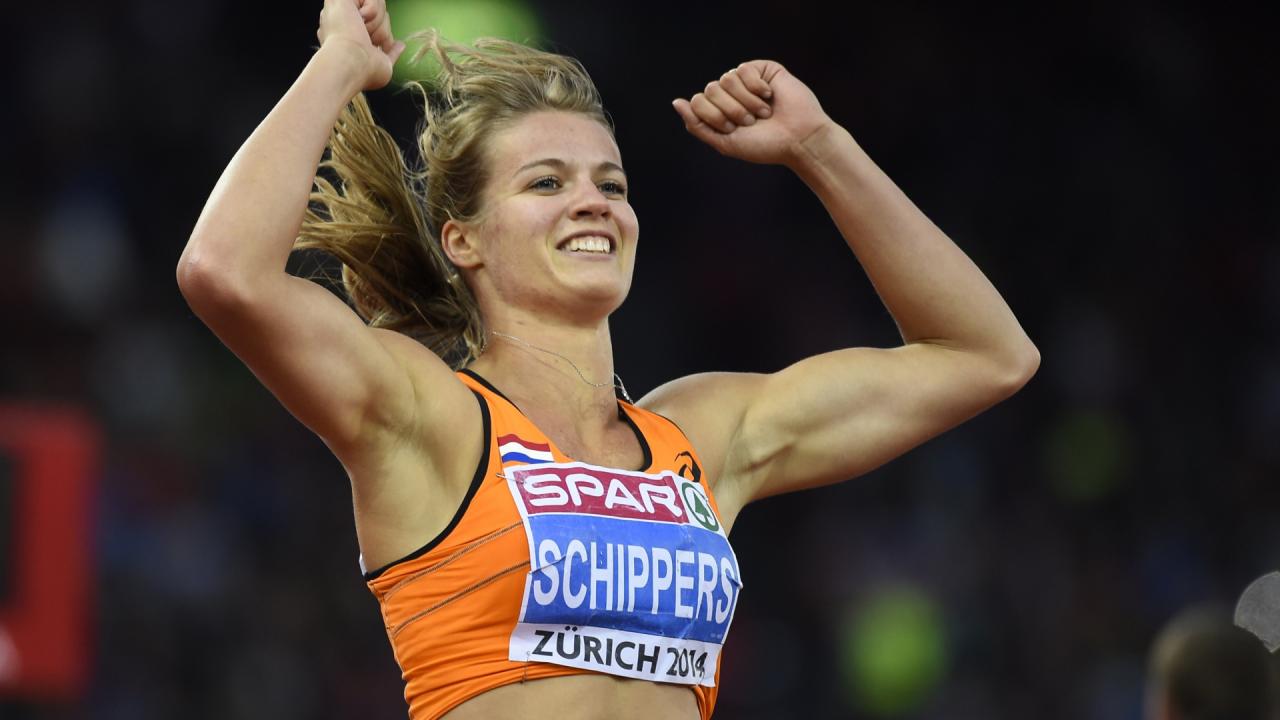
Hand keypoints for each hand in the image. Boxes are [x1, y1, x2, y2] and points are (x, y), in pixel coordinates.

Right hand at [316, 0, 405, 90]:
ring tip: (363, 33)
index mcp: (346, 34)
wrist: (350, 63)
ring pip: (378, 6)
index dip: (381, 36)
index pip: (375, 26)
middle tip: (369, 43)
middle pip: (379, 15)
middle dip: (382, 31)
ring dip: (378, 23)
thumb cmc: (363, 70)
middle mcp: (342, 19)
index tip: (375, 50)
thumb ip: (391, 53)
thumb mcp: (382, 64)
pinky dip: (373, 10)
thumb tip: (400, 45)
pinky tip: (359, 20)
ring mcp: (341, 7)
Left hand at [672, 60, 832, 167]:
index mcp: (719, 111)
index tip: (733, 129)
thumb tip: (676, 102)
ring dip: (745, 101)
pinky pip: (744, 69)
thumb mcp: (724, 142)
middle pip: (710, 89)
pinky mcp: (763, 70)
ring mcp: (746, 81)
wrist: (798, 139)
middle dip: (730, 110)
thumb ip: (697, 125)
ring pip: (726, 78)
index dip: (713, 115)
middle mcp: (730, 94)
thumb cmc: (764, 146)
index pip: (697, 102)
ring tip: (763, 113)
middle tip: (750, 122)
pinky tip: (770, 96)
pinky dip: (756, 87)